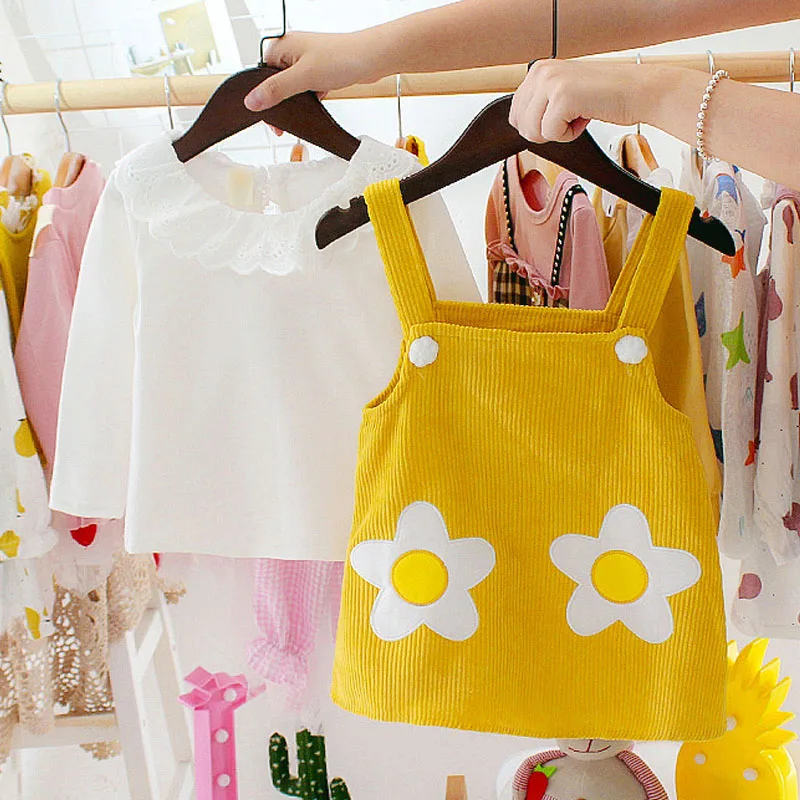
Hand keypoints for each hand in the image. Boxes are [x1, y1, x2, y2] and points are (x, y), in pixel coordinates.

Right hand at [244, 31, 379, 112]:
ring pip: (293, 87)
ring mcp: (307, 61)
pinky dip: (310, 99)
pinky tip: (316, 103)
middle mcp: (293, 51)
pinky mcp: (320, 70)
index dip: (262, 96)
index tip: (268, 116)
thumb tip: (251, 101)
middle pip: (276, 82)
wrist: (373, 58)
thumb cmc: (342, 57)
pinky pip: (307, 88)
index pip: (260, 74)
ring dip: (297, 101)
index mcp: (282, 46)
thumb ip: (276, 90)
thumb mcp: (303, 77)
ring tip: (303, 110)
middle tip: (283, 123)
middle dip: (280, 102)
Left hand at [509, 59, 655, 142]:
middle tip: (571, 116)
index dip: (537, 126)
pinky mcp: (562, 97)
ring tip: (579, 114)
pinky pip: (550, 134)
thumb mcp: (563, 95)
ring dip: (558, 133)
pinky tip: (585, 116)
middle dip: (546, 131)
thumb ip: (539, 104)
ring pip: (533, 132)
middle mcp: (541, 71)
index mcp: (538, 70)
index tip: (561, 115)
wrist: (638, 92)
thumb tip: (519, 126)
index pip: (515, 114)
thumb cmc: (604, 97)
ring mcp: (550, 82)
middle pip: (522, 126)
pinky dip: (569, 135)